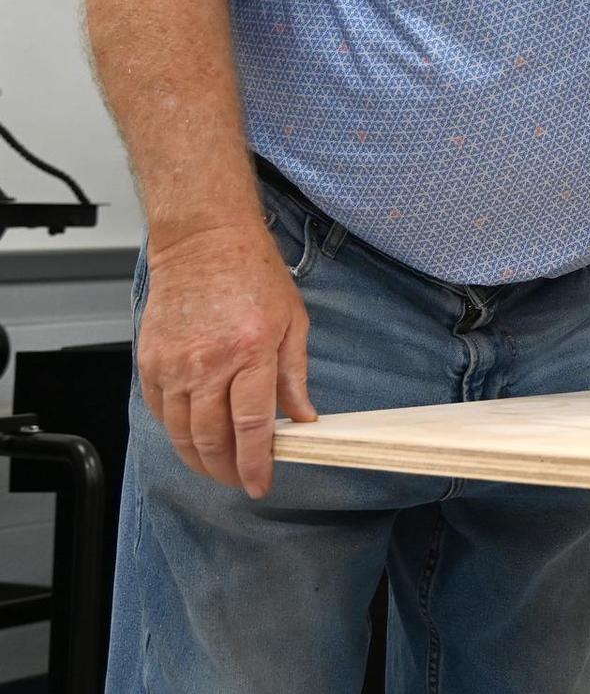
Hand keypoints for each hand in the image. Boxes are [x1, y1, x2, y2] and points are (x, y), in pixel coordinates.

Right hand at [139, 222, 317, 498]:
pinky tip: (192, 437)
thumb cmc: (253, 274)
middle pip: (211, 438)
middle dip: (226, 470)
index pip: (251, 426)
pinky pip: (159, 411)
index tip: (261, 483)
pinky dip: (175, 432)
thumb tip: (303, 418)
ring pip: (180, 433)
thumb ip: (294, 376)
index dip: (255, 463)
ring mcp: (174, 364)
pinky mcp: (150, 361)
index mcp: (250, 353)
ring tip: (217, 468)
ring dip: (199, 459)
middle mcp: (208, 363)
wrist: (205, 241)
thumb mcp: (293, 321)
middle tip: (239, 481)